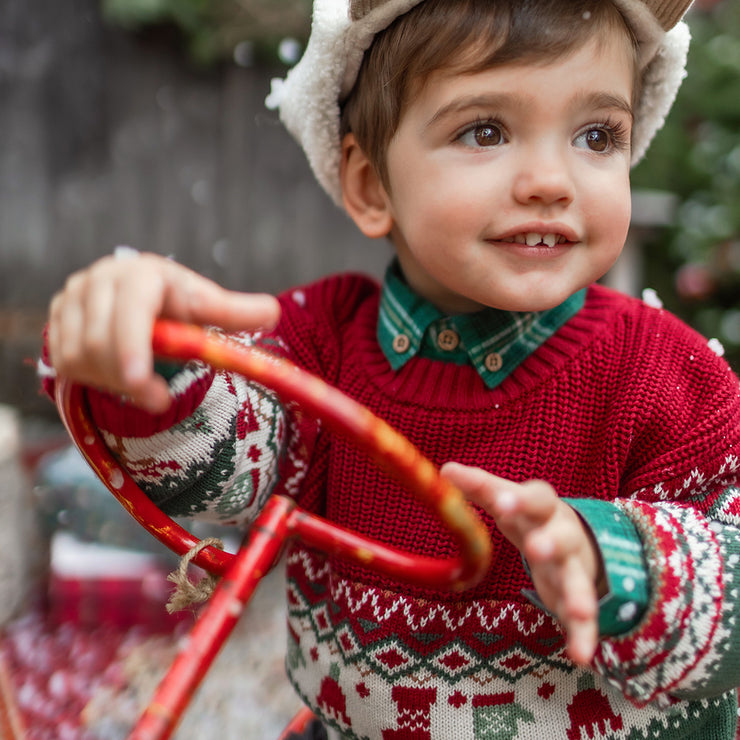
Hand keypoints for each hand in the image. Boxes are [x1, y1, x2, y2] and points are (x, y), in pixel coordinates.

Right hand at [48, 251, 280, 412]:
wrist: (141, 303)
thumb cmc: (178, 306)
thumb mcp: (206, 308)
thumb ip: (235, 312)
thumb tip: (274, 312)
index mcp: (139, 273)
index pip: (131, 309)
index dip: (132, 346)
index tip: (142, 383)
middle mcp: (97, 280)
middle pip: (100, 342)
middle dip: (131, 379)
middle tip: (161, 400)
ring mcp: (70, 300)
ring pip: (79, 357)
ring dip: (114, 382)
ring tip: (145, 384)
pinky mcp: (54, 322)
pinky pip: (63, 364)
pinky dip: (93, 380)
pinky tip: (118, 376)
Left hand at [441, 462, 604, 665]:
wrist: (576, 540)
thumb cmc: (528, 516)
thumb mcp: (507, 499)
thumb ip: (480, 487)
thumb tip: (444, 470)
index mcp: (542, 507)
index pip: (535, 496)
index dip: (518, 500)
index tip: (501, 503)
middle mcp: (561, 533)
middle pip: (560, 535)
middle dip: (550, 541)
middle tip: (536, 548)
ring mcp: (572, 567)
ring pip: (577, 579)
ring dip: (578, 594)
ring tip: (579, 611)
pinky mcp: (575, 599)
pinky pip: (584, 621)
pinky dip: (584, 637)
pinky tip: (581, 656)